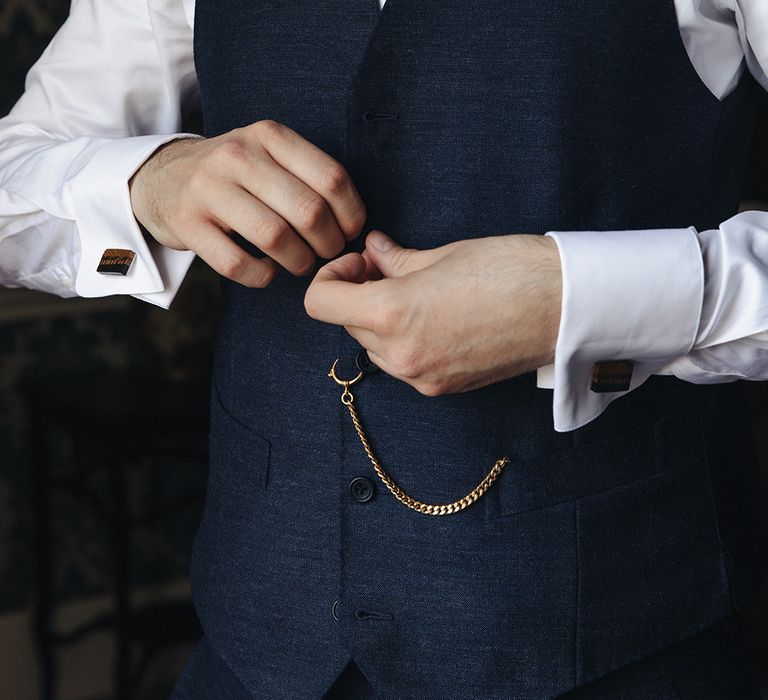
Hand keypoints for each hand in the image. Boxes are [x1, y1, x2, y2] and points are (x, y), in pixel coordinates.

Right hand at [128, 120, 365, 286]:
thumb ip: (308, 175)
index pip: (331, 178)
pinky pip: (239, 264)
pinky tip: (268, 270)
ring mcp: (209, 189)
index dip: (351, 215)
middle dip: (328, 244)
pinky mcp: (188, 223)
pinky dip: (263, 276)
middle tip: (327, 253)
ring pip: (276, 238)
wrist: (162, 178)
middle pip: (308, 211)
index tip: (350, 233)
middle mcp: (238, 156)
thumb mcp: (268, 154)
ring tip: (300, 264)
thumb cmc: (234, 175)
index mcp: (269, 136)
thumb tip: (355, 224)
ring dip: (299, 262)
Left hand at [304, 231, 561, 394]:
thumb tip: (374, 252)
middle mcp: (400, 354)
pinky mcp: (442, 388)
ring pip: (373, 346)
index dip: (332, 276)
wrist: (566, 308)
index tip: (361, 263)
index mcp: (394, 314)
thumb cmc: (512, 270)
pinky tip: (436, 318)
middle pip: (347, 323)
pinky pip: (403, 363)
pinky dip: (405, 341)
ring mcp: (421, 377)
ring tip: (417, 294)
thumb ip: (396, 259)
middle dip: (359, 294)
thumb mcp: (444, 254)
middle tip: (390, 269)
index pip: (320, 303)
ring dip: (380, 320)